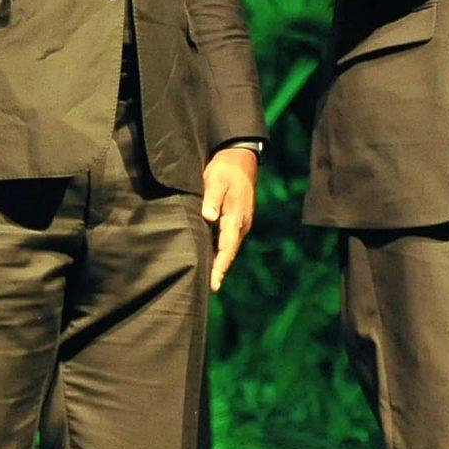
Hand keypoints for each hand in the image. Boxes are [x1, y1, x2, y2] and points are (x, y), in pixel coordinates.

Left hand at [200, 146, 259, 291]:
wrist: (241, 159)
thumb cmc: (226, 169)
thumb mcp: (216, 180)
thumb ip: (212, 198)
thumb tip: (208, 216)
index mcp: (235, 217)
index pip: (227, 247)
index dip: (220, 266)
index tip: (214, 283)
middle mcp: (240, 224)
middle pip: (228, 253)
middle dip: (219, 270)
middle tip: (209, 289)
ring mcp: (239, 223)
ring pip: (228, 247)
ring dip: (219, 262)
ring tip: (208, 280)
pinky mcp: (235, 220)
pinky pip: (227, 240)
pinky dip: (219, 251)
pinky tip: (209, 258)